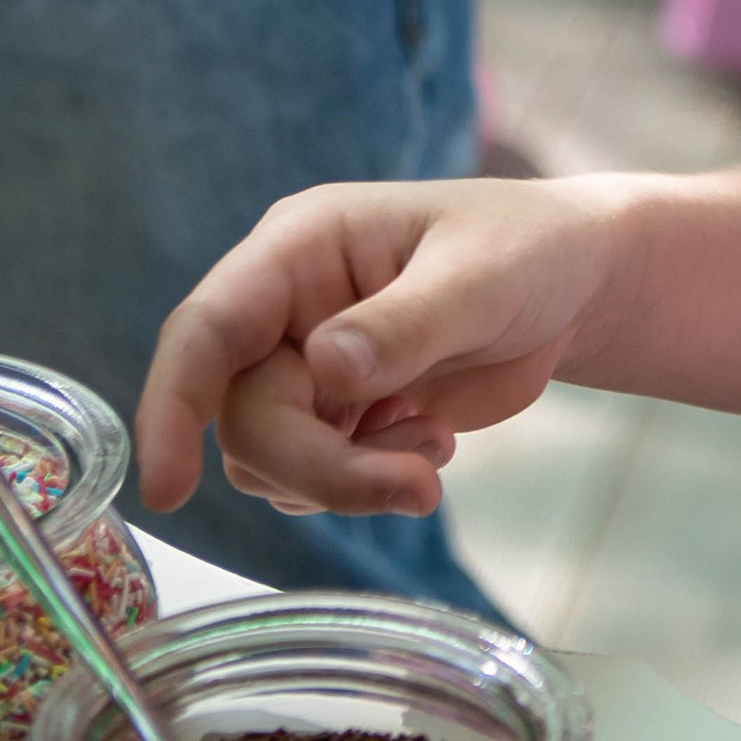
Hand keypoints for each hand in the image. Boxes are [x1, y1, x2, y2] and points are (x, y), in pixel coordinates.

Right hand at [136, 175, 643, 522]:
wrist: (574, 288)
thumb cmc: (530, 250)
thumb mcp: (483, 277)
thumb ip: (406, 322)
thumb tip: (325, 368)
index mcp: (301, 248)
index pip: (207, 329)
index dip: (173, 407)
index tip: (166, 491)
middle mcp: (286, 308)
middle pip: (246, 417)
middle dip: (322, 468)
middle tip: (418, 487)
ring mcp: (305, 364)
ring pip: (272, 458)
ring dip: (348, 480)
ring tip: (432, 449)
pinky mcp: (335, 413)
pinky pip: (311, 477)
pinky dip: (367, 482)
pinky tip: (430, 443)